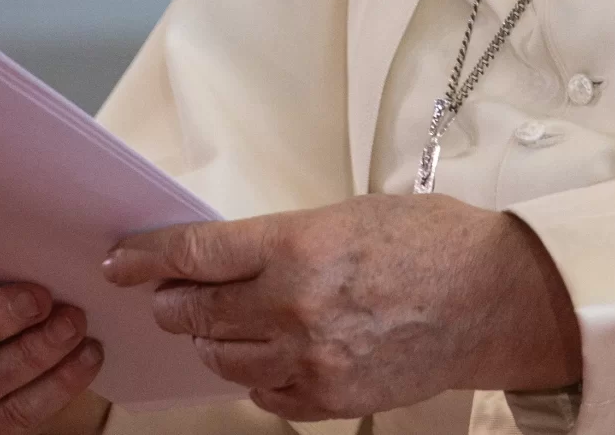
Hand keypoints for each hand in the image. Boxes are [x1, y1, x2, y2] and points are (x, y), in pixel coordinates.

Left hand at [102, 195, 579, 419]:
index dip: (147, 259)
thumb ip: (280, 240)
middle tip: (170, 295)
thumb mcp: (344, 215)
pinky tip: (270, 355)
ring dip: (212, 340)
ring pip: (224, 358)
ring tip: (224, 324)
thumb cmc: (428, 243)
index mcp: (295, 247)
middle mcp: (293, 307)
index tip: (123, 262)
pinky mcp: (329, 399)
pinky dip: (257, 376)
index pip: (194, 255)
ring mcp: (310, 360)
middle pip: (196, 312)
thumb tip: (224, 257)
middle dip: (173, 302)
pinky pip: (264, 395)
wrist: (491, 298)